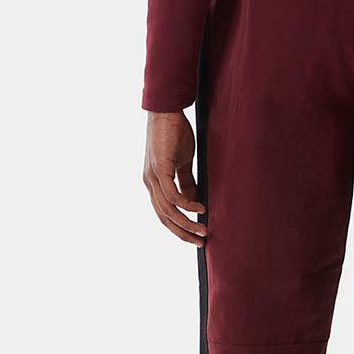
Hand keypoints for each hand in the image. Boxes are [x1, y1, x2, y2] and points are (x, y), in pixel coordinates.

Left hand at [143, 111, 207, 245]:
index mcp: (154, 183)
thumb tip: (195, 199)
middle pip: (164, 218)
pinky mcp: (160, 168)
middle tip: (200, 242)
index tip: (195, 237)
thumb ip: (187, 182)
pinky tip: (200, 209)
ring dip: (186, 223)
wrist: (166, 111)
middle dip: (183, 233)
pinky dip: (186, 205)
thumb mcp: (182, 163)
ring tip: (204, 230)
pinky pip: (172, 194)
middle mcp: (149, 183)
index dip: (179, 228)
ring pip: (168, 210)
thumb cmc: (174, 135)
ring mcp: (153, 176)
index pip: (164, 214)